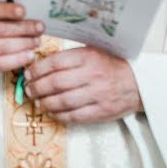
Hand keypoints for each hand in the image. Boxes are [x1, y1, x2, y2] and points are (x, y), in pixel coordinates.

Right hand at [0, 1, 42, 118]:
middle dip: (23, 28)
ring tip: (36, 40)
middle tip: (39, 27)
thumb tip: (23, 13)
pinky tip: (29, 55)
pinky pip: (2, 63)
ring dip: (24, 43)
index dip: (6, 10)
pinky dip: (18, 59)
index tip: (23, 10)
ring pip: (3, 46)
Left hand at [24, 46, 142, 124]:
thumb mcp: (92, 51)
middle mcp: (92, 75)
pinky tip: (51, 112)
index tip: (28, 73)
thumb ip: (69, 56)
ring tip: (37, 101)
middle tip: (28, 89)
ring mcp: (97, 94)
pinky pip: (74, 116)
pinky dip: (59, 115)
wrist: (138, 83)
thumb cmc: (110, 65)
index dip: (37, 69)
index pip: (55, 63)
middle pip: (56, 83)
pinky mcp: (101, 111)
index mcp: (88, 56)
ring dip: (45, 102)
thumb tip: (39, 63)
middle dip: (36, 87)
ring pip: (63, 101)